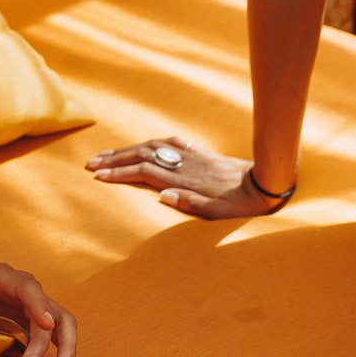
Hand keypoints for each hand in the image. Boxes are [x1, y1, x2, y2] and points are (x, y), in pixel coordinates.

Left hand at [0, 261, 76, 356]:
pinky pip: (57, 334)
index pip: (27, 287)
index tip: (44, 323)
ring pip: (62, 323)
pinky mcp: (37, 319)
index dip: (38, 304)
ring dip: (65, 350)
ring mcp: (35, 304)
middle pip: (52, 310)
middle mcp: (25, 288)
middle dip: (49, 341)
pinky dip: (59, 354)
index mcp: (1, 277)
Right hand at [87, 140, 286, 219]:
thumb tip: (161, 196)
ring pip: (152, 147)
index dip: (119, 173)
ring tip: (106, 154)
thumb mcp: (216, 213)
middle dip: (115, 159)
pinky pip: (169, 143)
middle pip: (142, 155)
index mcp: (184, 180)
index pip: (144, 172)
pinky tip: (143, 145)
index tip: (99, 176)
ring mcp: (191, 157)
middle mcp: (184, 165)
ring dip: (127, 150)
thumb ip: (189, 204)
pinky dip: (150, 143)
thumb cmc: (240, 205)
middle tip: (91, 163)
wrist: (264, 184)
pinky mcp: (199, 153)